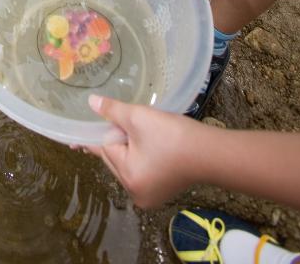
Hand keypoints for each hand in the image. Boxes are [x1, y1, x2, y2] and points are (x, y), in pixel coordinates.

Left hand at [87, 94, 204, 208]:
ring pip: (127, 165)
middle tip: (129, 124)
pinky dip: (141, 158)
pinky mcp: (160, 193)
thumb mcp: (138, 117)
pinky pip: (141, 172)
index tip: (89, 131)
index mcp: (127, 177)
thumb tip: (91, 103)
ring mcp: (149, 196)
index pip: (104, 148)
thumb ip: (112, 110)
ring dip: (130, 149)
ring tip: (144, 134)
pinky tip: (151, 146)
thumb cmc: (172, 135)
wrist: (209, 152)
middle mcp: (135, 193)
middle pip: (114, 159)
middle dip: (117, 141)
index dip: (103, 131)